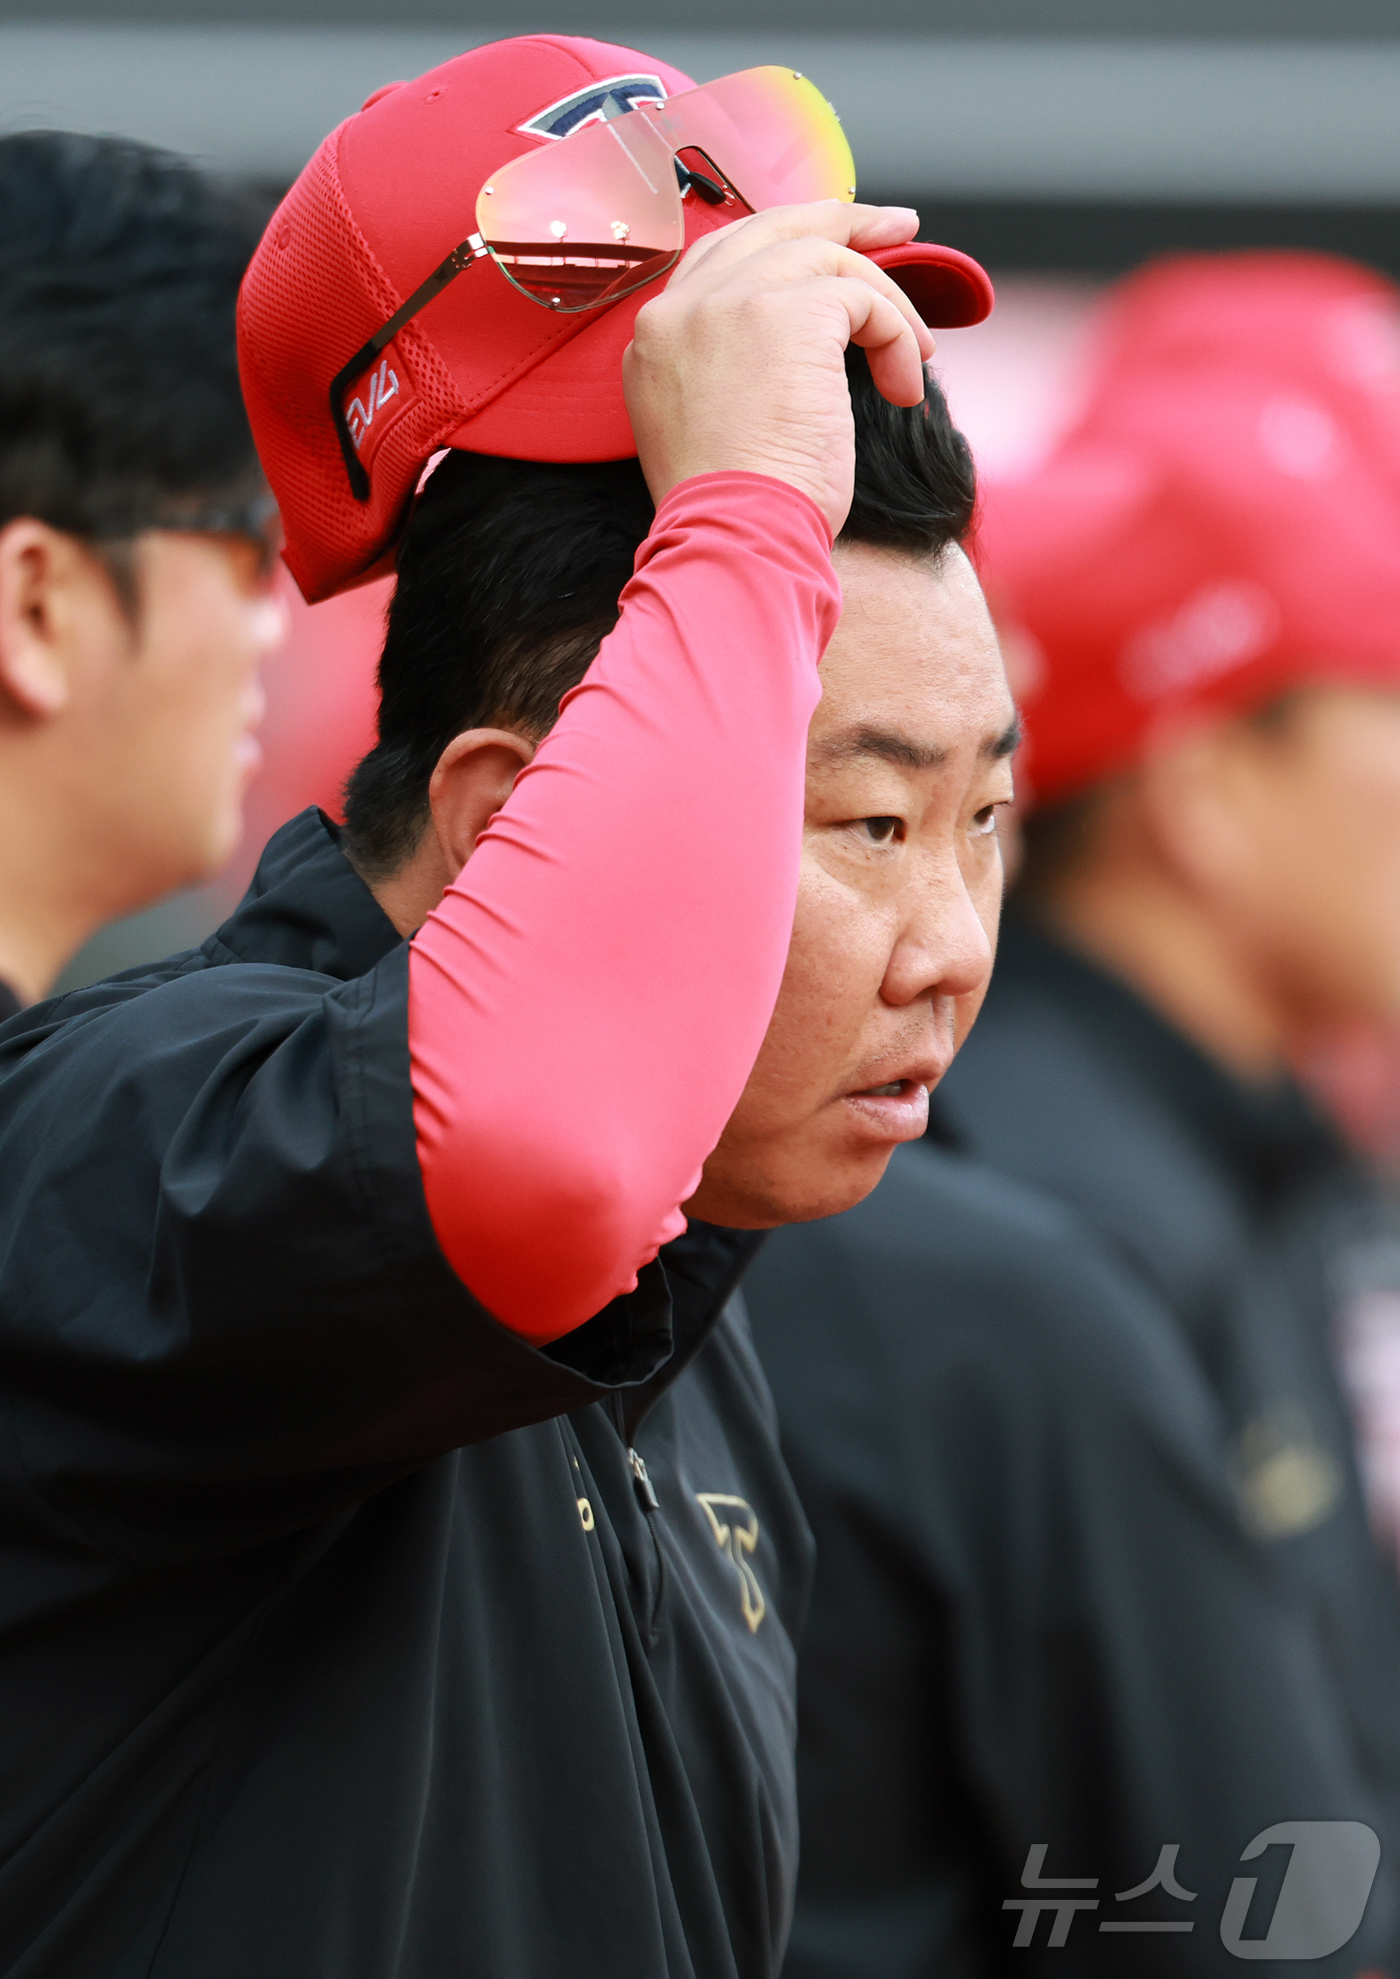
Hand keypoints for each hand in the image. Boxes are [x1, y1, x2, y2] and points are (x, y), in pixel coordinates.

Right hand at [623, 202, 934, 539]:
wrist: (734, 539)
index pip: (721, 260)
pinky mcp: (792, 314)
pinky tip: (903, 389)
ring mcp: (733, 302)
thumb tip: (804, 347)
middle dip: (842, 222)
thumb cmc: (732, 513)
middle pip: (770, 229)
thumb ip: (730, 370)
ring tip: (915, 353)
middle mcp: (683, 308)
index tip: (834, 254)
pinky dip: (897, 337)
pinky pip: (864, 298)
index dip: (783, 249)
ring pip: (825, 257)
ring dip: (885, 301)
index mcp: (655, 337)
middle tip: (900, 229)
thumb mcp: (708, 426)